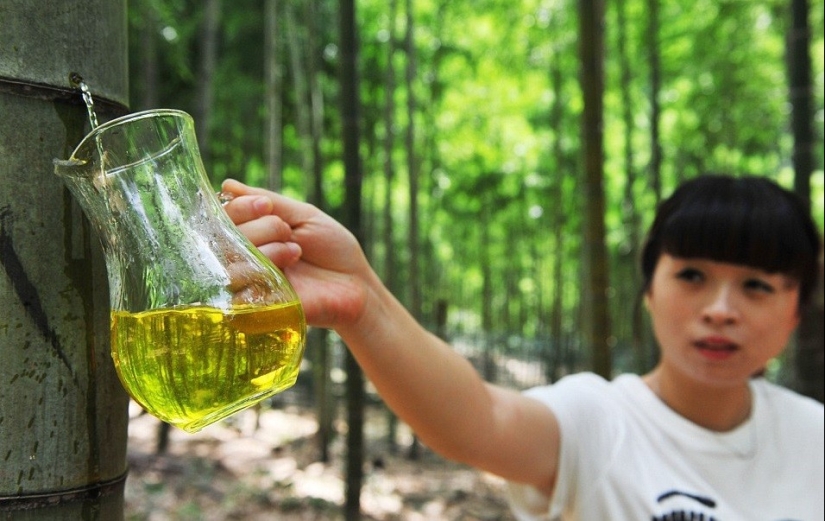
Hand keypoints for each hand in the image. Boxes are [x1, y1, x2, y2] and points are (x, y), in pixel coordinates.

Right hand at [221, 179, 370, 329]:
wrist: (357, 284)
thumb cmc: (332, 249)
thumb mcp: (303, 216)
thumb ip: (268, 202)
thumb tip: (227, 185)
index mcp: (254, 234)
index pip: (224, 219)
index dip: (239, 208)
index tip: (265, 205)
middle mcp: (245, 259)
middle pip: (225, 239)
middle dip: (261, 228)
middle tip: (288, 233)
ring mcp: (249, 285)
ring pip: (231, 264)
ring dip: (267, 251)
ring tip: (295, 253)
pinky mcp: (255, 311)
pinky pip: (239, 293)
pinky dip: (264, 276)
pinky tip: (290, 274)